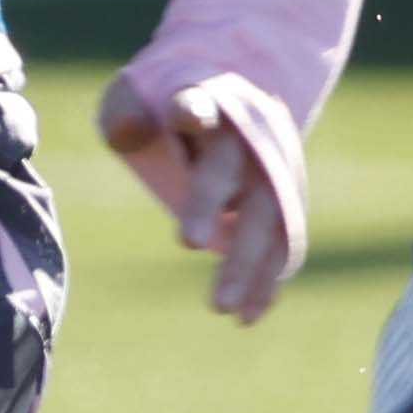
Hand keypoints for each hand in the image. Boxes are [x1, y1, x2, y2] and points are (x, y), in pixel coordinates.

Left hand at [100, 68, 300, 323]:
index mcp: (205, 98)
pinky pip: (282, 242)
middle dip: (212, 204)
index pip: (196, 102)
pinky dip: (268, 280)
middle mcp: (246, 132)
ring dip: (248, 262)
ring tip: (222, 309)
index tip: (188, 114)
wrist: (232, 94)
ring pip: (266, 215)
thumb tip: (129, 132)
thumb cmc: (164, 102)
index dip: (193, 109)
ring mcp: (272, 166)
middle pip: (231, 169)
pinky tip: (248, 317)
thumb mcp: (134, 96)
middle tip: (187, 244)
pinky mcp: (286, 198)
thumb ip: (126, 114)